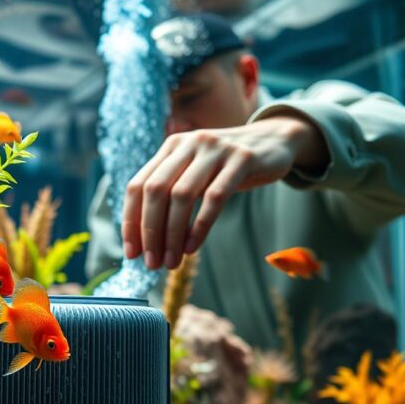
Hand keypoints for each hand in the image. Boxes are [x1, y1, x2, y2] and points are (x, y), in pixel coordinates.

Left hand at [122, 115, 328, 269]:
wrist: (274, 141)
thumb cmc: (228, 167)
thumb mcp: (196, 172)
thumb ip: (172, 192)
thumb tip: (147, 239)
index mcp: (171, 147)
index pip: (138, 185)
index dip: (130, 221)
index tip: (132, 253)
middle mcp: (189, 144)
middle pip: (156, 191)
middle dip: (150, 232)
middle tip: (152, 263)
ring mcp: (215, 149)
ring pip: (182, 196)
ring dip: (173, 234)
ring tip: (172, 262)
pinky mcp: (242, 159)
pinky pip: (215, 197)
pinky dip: (200, 226)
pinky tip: (193, 247)